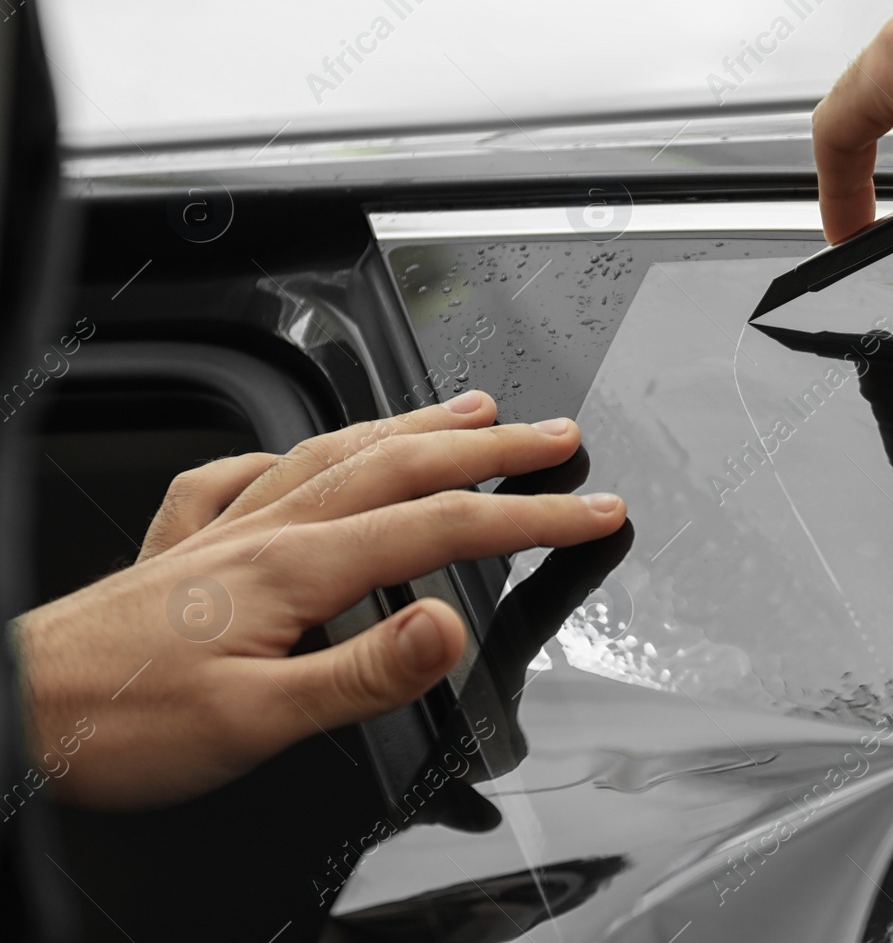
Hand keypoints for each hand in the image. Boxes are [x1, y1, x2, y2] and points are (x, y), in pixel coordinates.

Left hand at [10, 391, 625, 809]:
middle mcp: (266, 532)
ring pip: (338, 453)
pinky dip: (293, 452)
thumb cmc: (117, 725)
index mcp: (295, 568)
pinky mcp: (186, 550)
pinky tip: (302, 453)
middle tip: (557, 435)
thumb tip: (449, 623)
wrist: (14, 715)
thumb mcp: (254, 722)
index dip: (530, 517)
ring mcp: (226, 532)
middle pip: (402, 468)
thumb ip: (362, 673)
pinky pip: (248, 475)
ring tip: (472, 409)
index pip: (441, 529)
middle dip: (493, 449)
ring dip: (415, 426)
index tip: (593, 509)